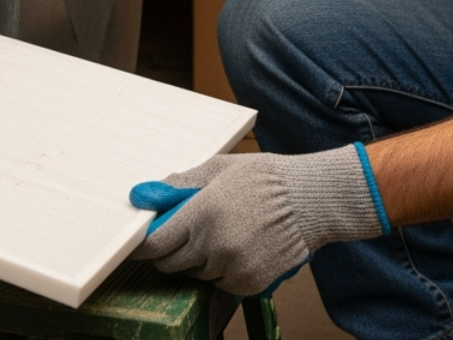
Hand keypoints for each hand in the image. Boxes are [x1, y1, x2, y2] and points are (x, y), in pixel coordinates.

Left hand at [127, 142, 389, 295]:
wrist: (311, 200)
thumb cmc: (265, 179)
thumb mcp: (219, 169)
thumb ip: (180, 185)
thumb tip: (147, 195)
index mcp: (202, 215)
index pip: (156, 244)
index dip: (145, 245)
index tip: (141, 243)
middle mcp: (214, 246)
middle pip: (171, 264)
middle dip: (172, 251)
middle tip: (187, 233)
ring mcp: (232, 268)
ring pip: (198, 274)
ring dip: (201, 260)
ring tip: (224, 233)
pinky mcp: (249, 283)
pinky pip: (222, 283)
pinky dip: (224, 271)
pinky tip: (241, 247)